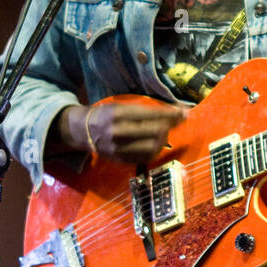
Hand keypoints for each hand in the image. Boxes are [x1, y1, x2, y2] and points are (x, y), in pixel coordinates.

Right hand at [58, 100, 187, 164]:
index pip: (150, 114)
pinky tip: (159, 142)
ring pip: (152, 146)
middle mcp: (118, 132)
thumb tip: (173, 110)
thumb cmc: (106, 115)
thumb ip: (144, 109)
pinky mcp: (121, 159)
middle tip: (180, 120)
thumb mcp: (120, 106)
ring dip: (165, 138)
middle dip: (172, 125)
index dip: (170, 113)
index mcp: (118, 114)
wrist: (83, 131)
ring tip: (167, 131)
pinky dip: (157, 150)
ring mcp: (119, 148)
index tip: (183, 111)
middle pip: (155, 131)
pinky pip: (146, 157)